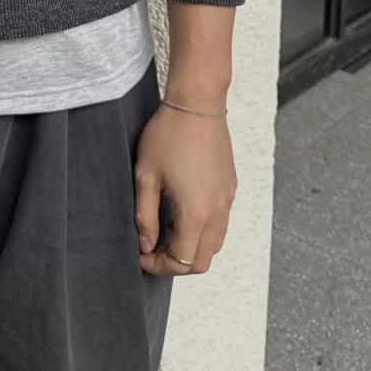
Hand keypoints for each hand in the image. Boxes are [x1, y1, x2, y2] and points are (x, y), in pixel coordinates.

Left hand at [133, 103, 237, 275]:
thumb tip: (145, 245)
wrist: (197, 104)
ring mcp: (227, 200)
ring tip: (164, 232)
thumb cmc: (168, 135)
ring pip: (214, 244)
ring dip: (191, 248)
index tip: (140, 256)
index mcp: (196, 213)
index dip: (158, 266)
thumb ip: (144, 216)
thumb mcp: (145, 176)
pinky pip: (220, 224)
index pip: (182, 261)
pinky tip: (180, 214)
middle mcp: (218, 212)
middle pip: (202, 261)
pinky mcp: (230, 189)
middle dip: (176, 263)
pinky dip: (202, 231)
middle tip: (151, 249)